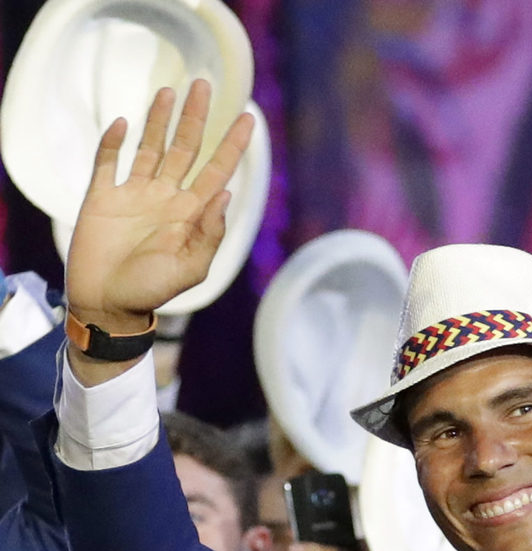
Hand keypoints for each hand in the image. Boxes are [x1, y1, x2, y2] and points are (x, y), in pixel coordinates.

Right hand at [65, 80, 252, 353]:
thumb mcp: (190, 269)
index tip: (248, 118)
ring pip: (150, 146)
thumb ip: (210, 233)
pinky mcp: (103, 197)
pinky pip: (108, 161)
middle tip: (205, 85)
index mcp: (190, 214)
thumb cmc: (151, 293)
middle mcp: (165, 198)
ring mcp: (134, 195)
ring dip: (159, 120)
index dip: (232, 145)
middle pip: (185, 149)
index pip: (217, 171)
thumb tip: (226, 193)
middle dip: (196, 119)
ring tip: (170, 91)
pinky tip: (123, 123)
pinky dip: (113, 141)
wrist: (108, 305)